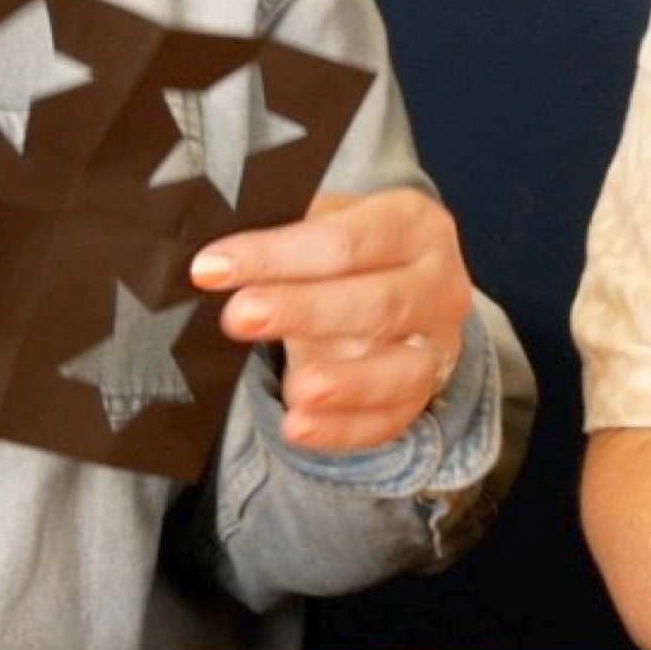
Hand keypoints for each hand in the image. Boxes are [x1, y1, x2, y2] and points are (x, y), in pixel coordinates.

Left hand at [199, 189, 473, 452]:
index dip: (276, 254)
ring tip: (295, 391)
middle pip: (378, 303)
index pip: (346, 240)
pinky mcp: (423, 395)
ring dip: (345, 383)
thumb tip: (214, 257)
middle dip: (303, 312)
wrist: (406, 282)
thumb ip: (284, 230)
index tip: (211, 267)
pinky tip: (298, 427)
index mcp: (414, 225)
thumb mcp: (327, 219)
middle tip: (239, 317)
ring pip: (400, 370)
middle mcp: (439, 286)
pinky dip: (342, 430)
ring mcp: (438, 346)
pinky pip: (388, 421)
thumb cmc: (350, 248)